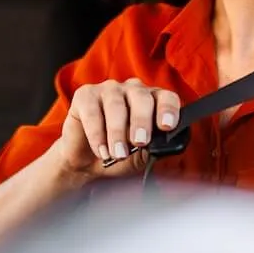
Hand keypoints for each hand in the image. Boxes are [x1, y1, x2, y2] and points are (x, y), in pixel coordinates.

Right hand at [50, 78, 180, 179]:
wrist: (86, 162)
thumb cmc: (118, 153)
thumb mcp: (140, 156)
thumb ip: (152, 149)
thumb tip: (162, 147)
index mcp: (153, 101)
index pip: (166, 98)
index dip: (168, 109)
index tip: (166, 126)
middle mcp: (133, 90)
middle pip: (142, 98)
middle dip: (141, 121)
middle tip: (140, 142)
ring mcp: (109, 90)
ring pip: (116, 105)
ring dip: (117, 133)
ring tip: (118, 154)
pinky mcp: (85, 95)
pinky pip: (92, 111)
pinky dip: (97, 134)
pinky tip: (101, 151)